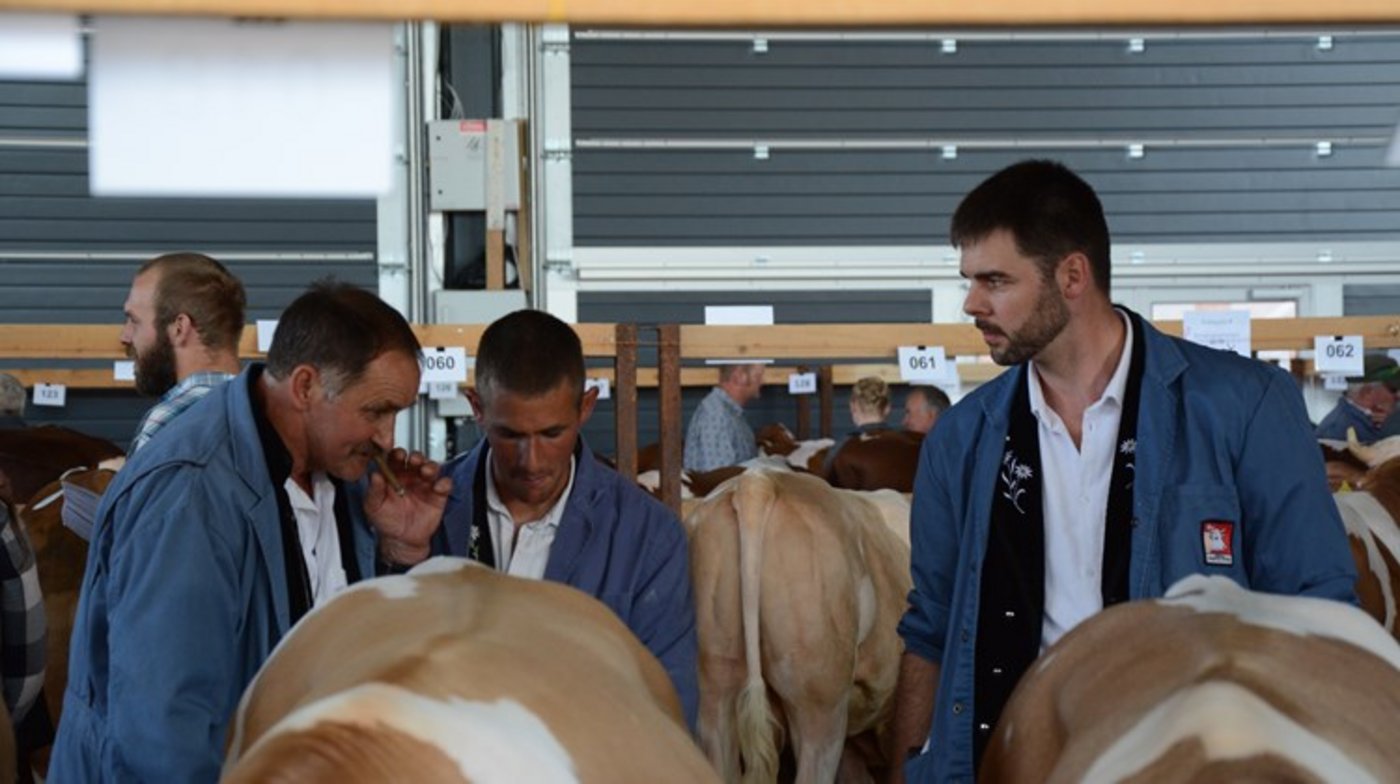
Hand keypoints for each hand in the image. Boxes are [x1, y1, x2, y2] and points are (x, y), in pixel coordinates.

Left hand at [364, 448, 452, 565]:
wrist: (401, 540)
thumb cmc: (387, 521)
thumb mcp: (373, 506)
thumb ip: (374, 491)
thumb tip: (374, 475)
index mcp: (394, 475)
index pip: (396, 459)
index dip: (397, 454)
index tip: (396, 455)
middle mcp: (411, 477)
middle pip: (416, 459)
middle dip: (416, 457)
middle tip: (414, 460)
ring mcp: (425, 484)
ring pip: (432, 468)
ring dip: (430, 466)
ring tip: (426, 471)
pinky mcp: (438, 495)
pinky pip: (445, 484)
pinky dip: (444, 483)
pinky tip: (438, 486)